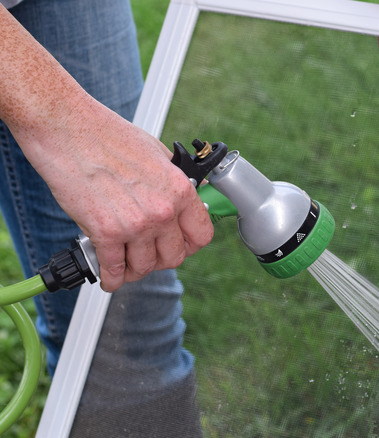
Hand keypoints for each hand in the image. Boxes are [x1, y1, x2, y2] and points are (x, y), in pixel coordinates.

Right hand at [1, 8, 213, 290]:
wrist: (67, 127)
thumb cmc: (107, 135)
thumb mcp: (158, 154)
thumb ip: (174, 181)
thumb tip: (188, 197)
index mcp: (180, 190)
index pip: (202, 235)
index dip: (190, 244)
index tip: (180, 245)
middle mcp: (163, 210)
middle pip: (174, 257)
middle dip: (160, 259)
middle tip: (148, 253)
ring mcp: (135, 224)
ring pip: (144, 267)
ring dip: (134, 269)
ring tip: (125, 261)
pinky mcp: (105, 233)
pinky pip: (114, 269)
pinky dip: (111, 277)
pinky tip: (109, 275)